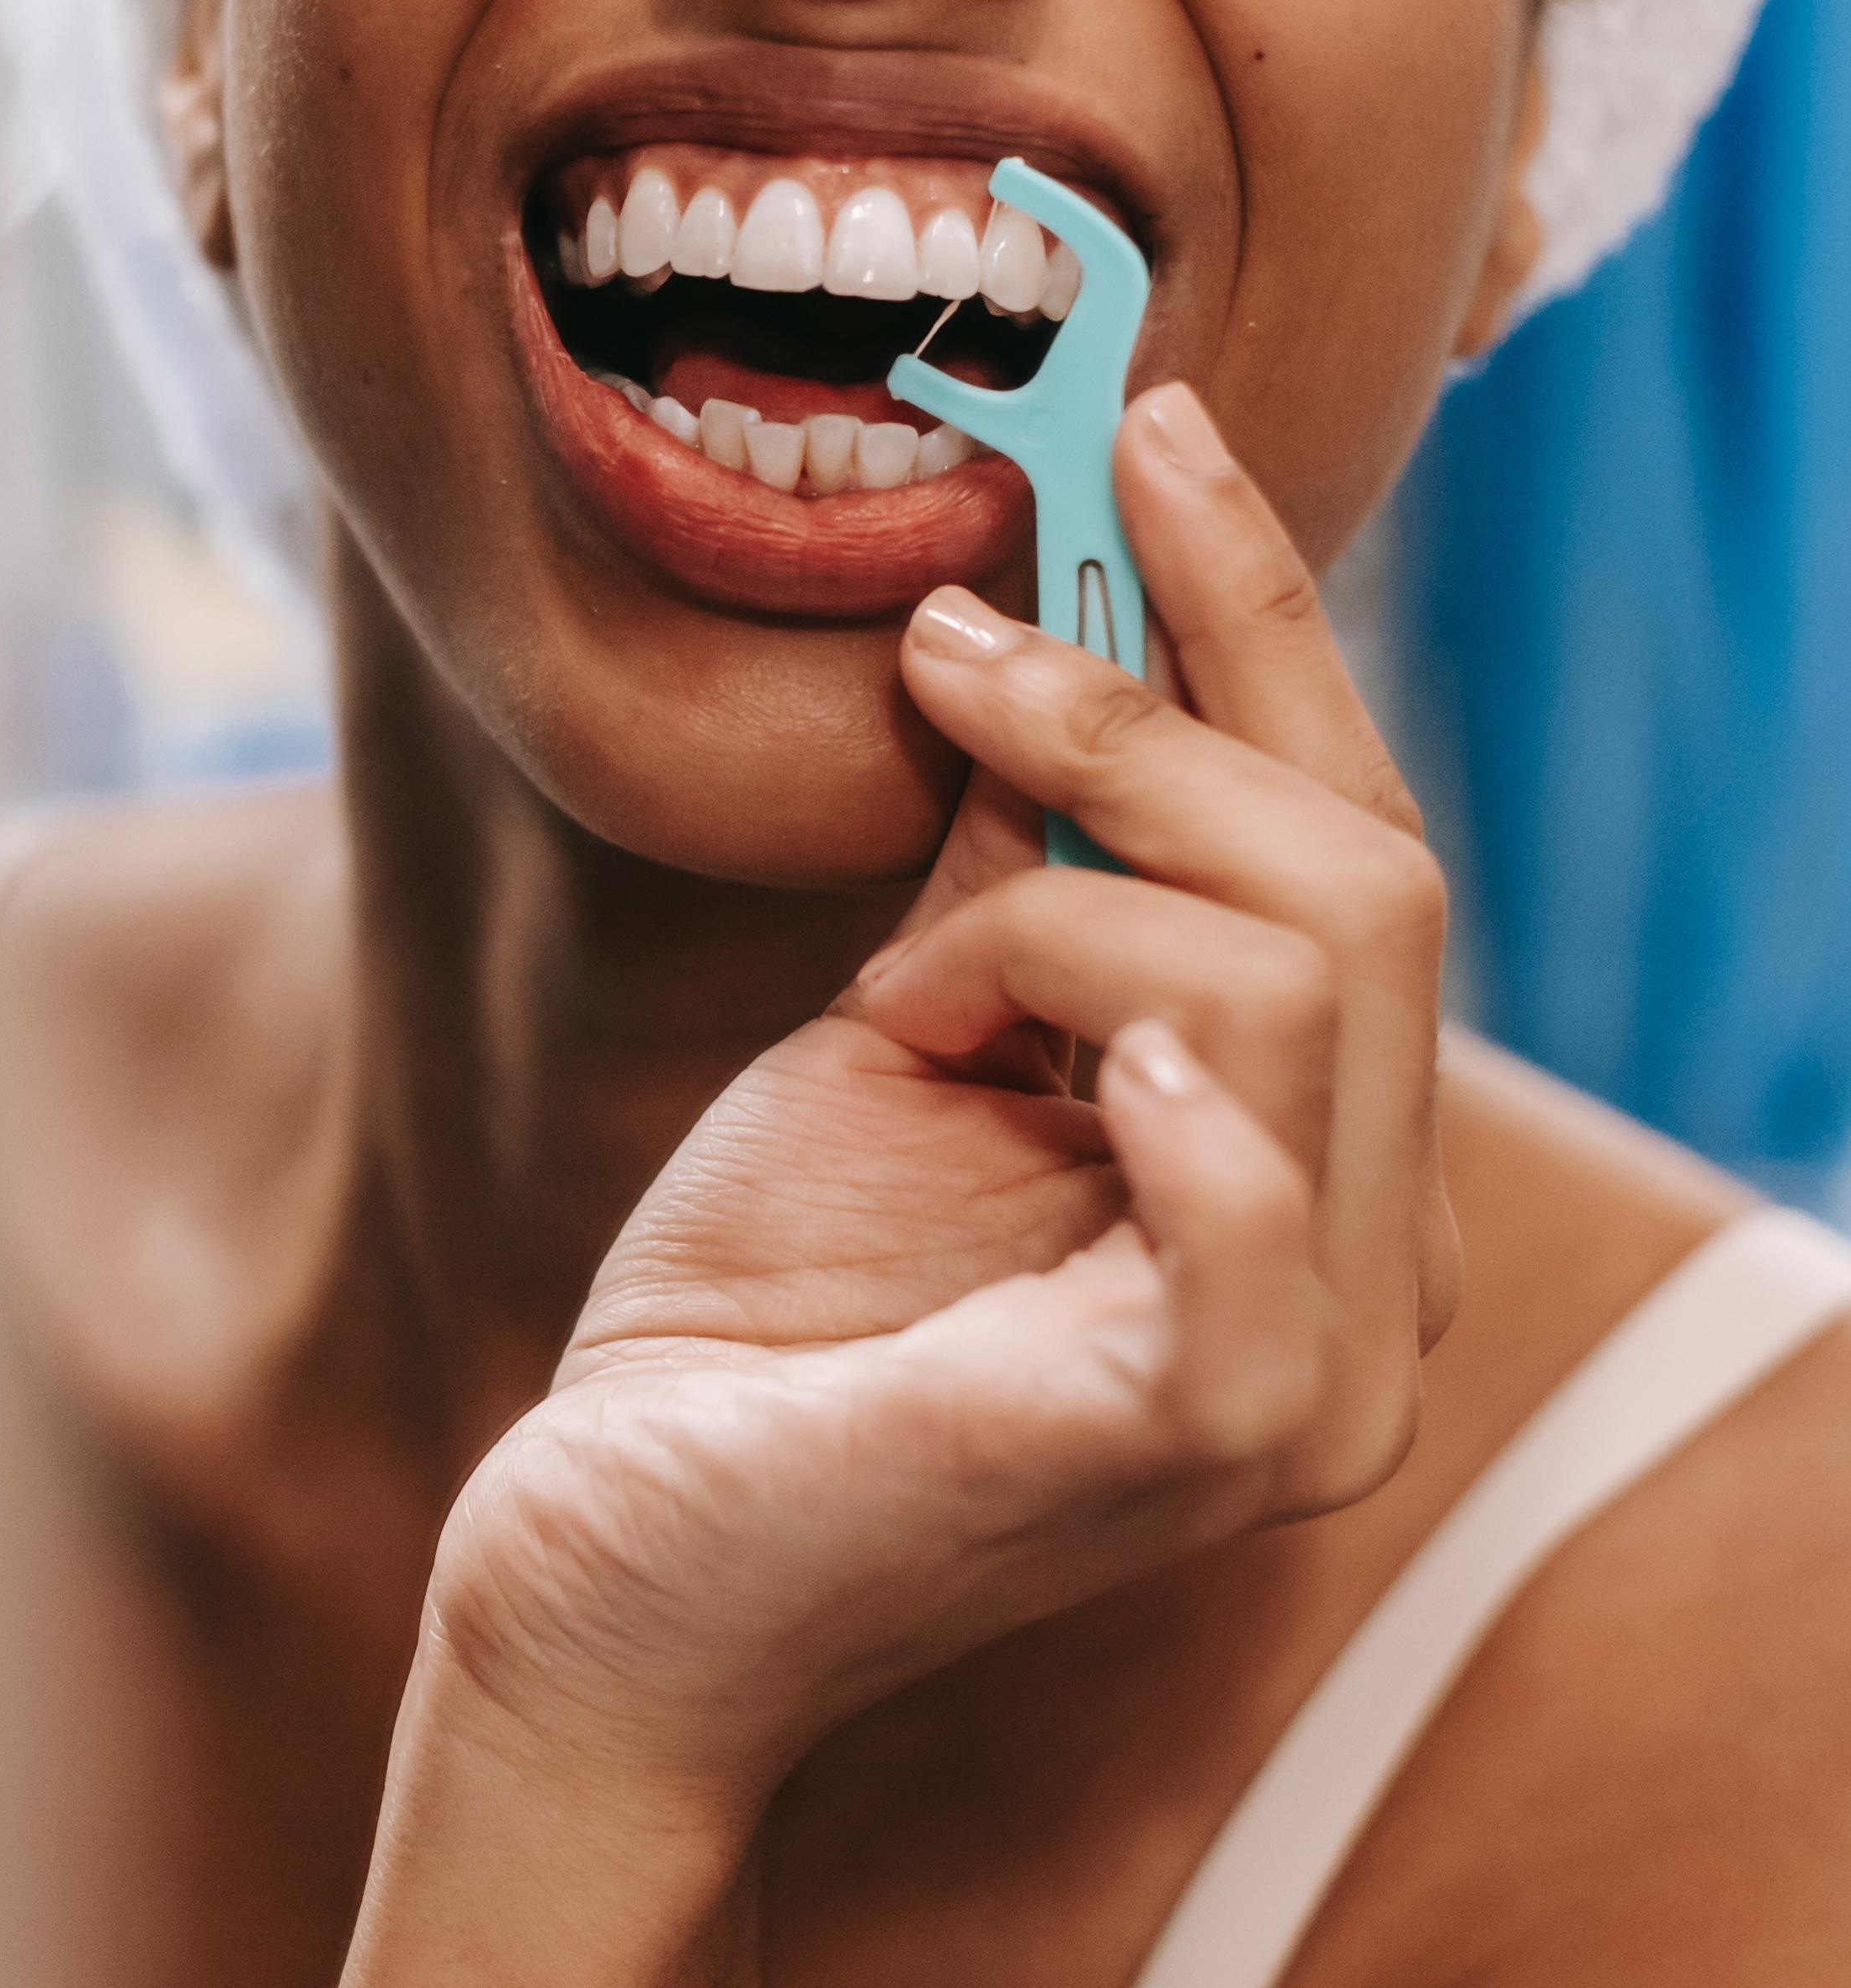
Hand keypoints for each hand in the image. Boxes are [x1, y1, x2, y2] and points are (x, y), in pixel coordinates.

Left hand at [424, 383, 1457, 1814]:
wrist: (613, 1561)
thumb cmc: (759, 1314)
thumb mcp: (912, 1031)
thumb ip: (1027, 863)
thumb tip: (1054, 626)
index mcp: (1318, 1168)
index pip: (1363, 849)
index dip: (1264, 626)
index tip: (1148, 427)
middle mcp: (1368, 1272)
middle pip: (1374, 886)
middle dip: (1152, 719)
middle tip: (953, 660)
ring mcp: (1310, 1373)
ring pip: (1311, 986)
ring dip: (1054, 914)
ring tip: (896, 1001)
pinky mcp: (1201, 1442)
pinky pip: (1266, 1223)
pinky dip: (1165, 1095)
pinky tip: (1032, 1055)